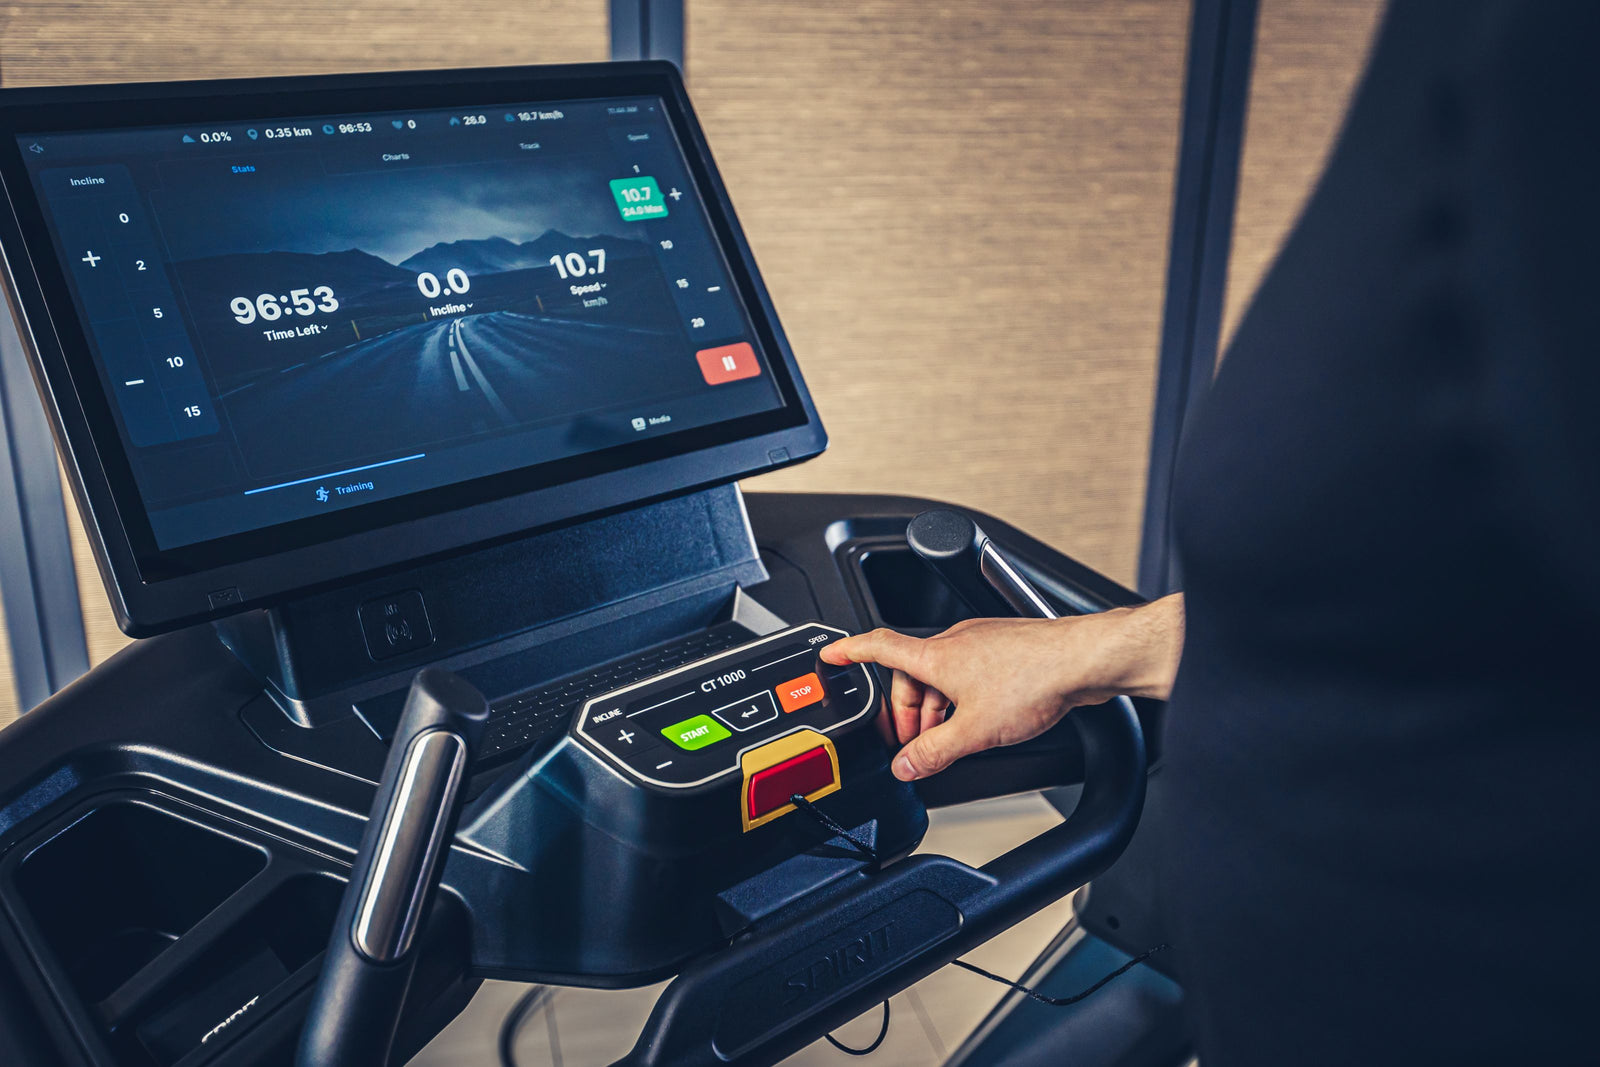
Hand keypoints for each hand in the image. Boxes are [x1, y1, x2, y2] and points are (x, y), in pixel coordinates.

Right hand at [819, 594, 1183, 780]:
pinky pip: (968, 673)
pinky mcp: (1004, 648)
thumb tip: (906, 766)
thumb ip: (934, 752)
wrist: (1083, 660)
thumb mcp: (974, 731)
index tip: (830, 654)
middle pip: (911, 674)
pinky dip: (961, 698)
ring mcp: (980, 642)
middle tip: (910, 743)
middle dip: (905, 710)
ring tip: (947, 740)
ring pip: (942, 675)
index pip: (878, 647)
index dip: (849, 651)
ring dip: (936, 708)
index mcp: (936, 656)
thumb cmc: (1035, 679)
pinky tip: (978, 722)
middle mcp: (954, 642)